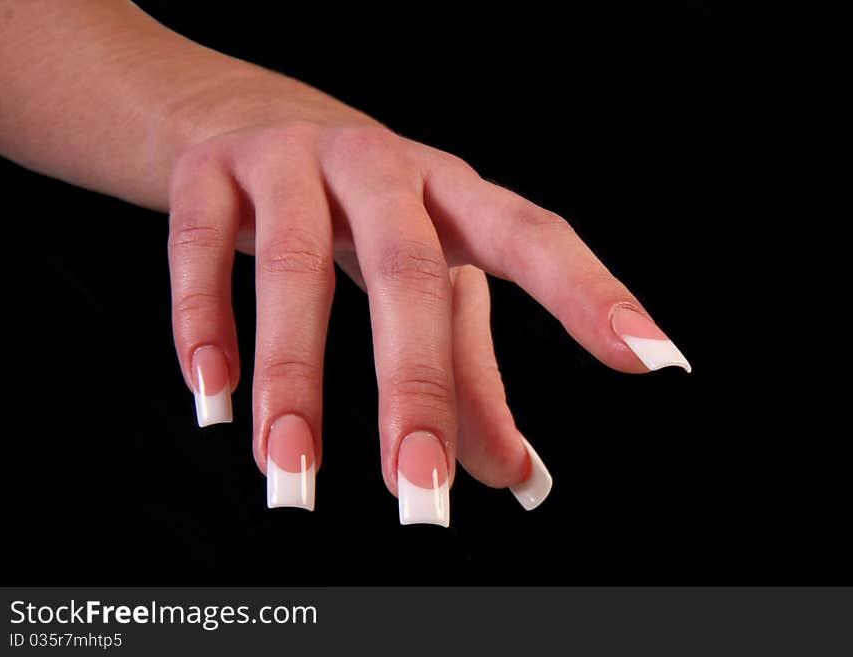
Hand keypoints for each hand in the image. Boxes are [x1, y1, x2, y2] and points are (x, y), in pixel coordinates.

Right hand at [167, 120, 690, 525]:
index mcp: (454, 192)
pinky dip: (203, 321)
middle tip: (418, 488)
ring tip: (291, 465)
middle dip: (413, 384)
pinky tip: (213, 394)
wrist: (247, 124)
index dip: (591, 292)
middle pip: (407, 272)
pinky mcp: (210, 170)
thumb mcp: (424, 282)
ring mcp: (292, 159)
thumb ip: (471, 377)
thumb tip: (517, 474)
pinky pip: (200, 245)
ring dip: (294, 373)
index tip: (652, 357)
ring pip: (293, 264)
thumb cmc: (361, 217)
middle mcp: (382, 165)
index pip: (534, 236)